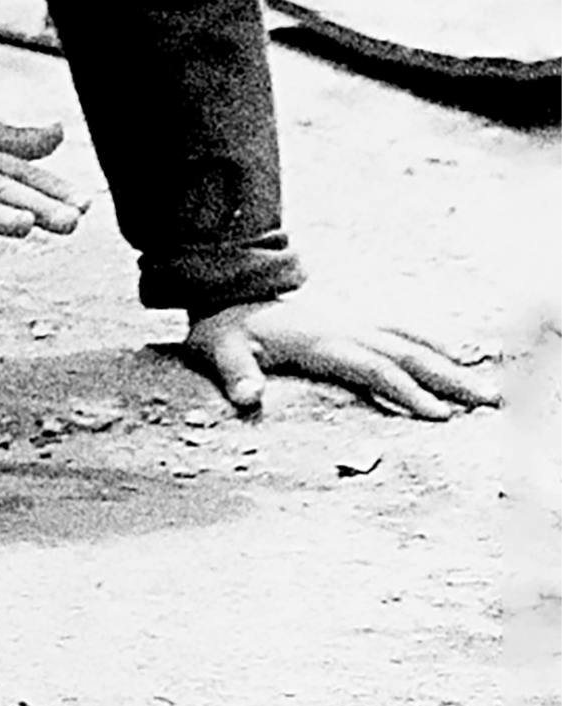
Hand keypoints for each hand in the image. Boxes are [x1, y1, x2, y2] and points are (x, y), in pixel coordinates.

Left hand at [170, 295, 493, 423]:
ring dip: (448, 363)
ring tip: (485, 388)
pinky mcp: (351, 322)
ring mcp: (351, 323)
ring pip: (409, 341)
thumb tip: (249, 398)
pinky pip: (400, 330)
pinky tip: (453, 356)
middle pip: (405, 353)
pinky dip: (430, 342)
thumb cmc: (222, 330)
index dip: (404, 391)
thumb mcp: (218, 350)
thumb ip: (235, 374)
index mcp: (319, 340)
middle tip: (487, 402)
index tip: (439, 415)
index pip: (372, 367)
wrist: (224, 290)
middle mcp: (344, 328)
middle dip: (447, 378)